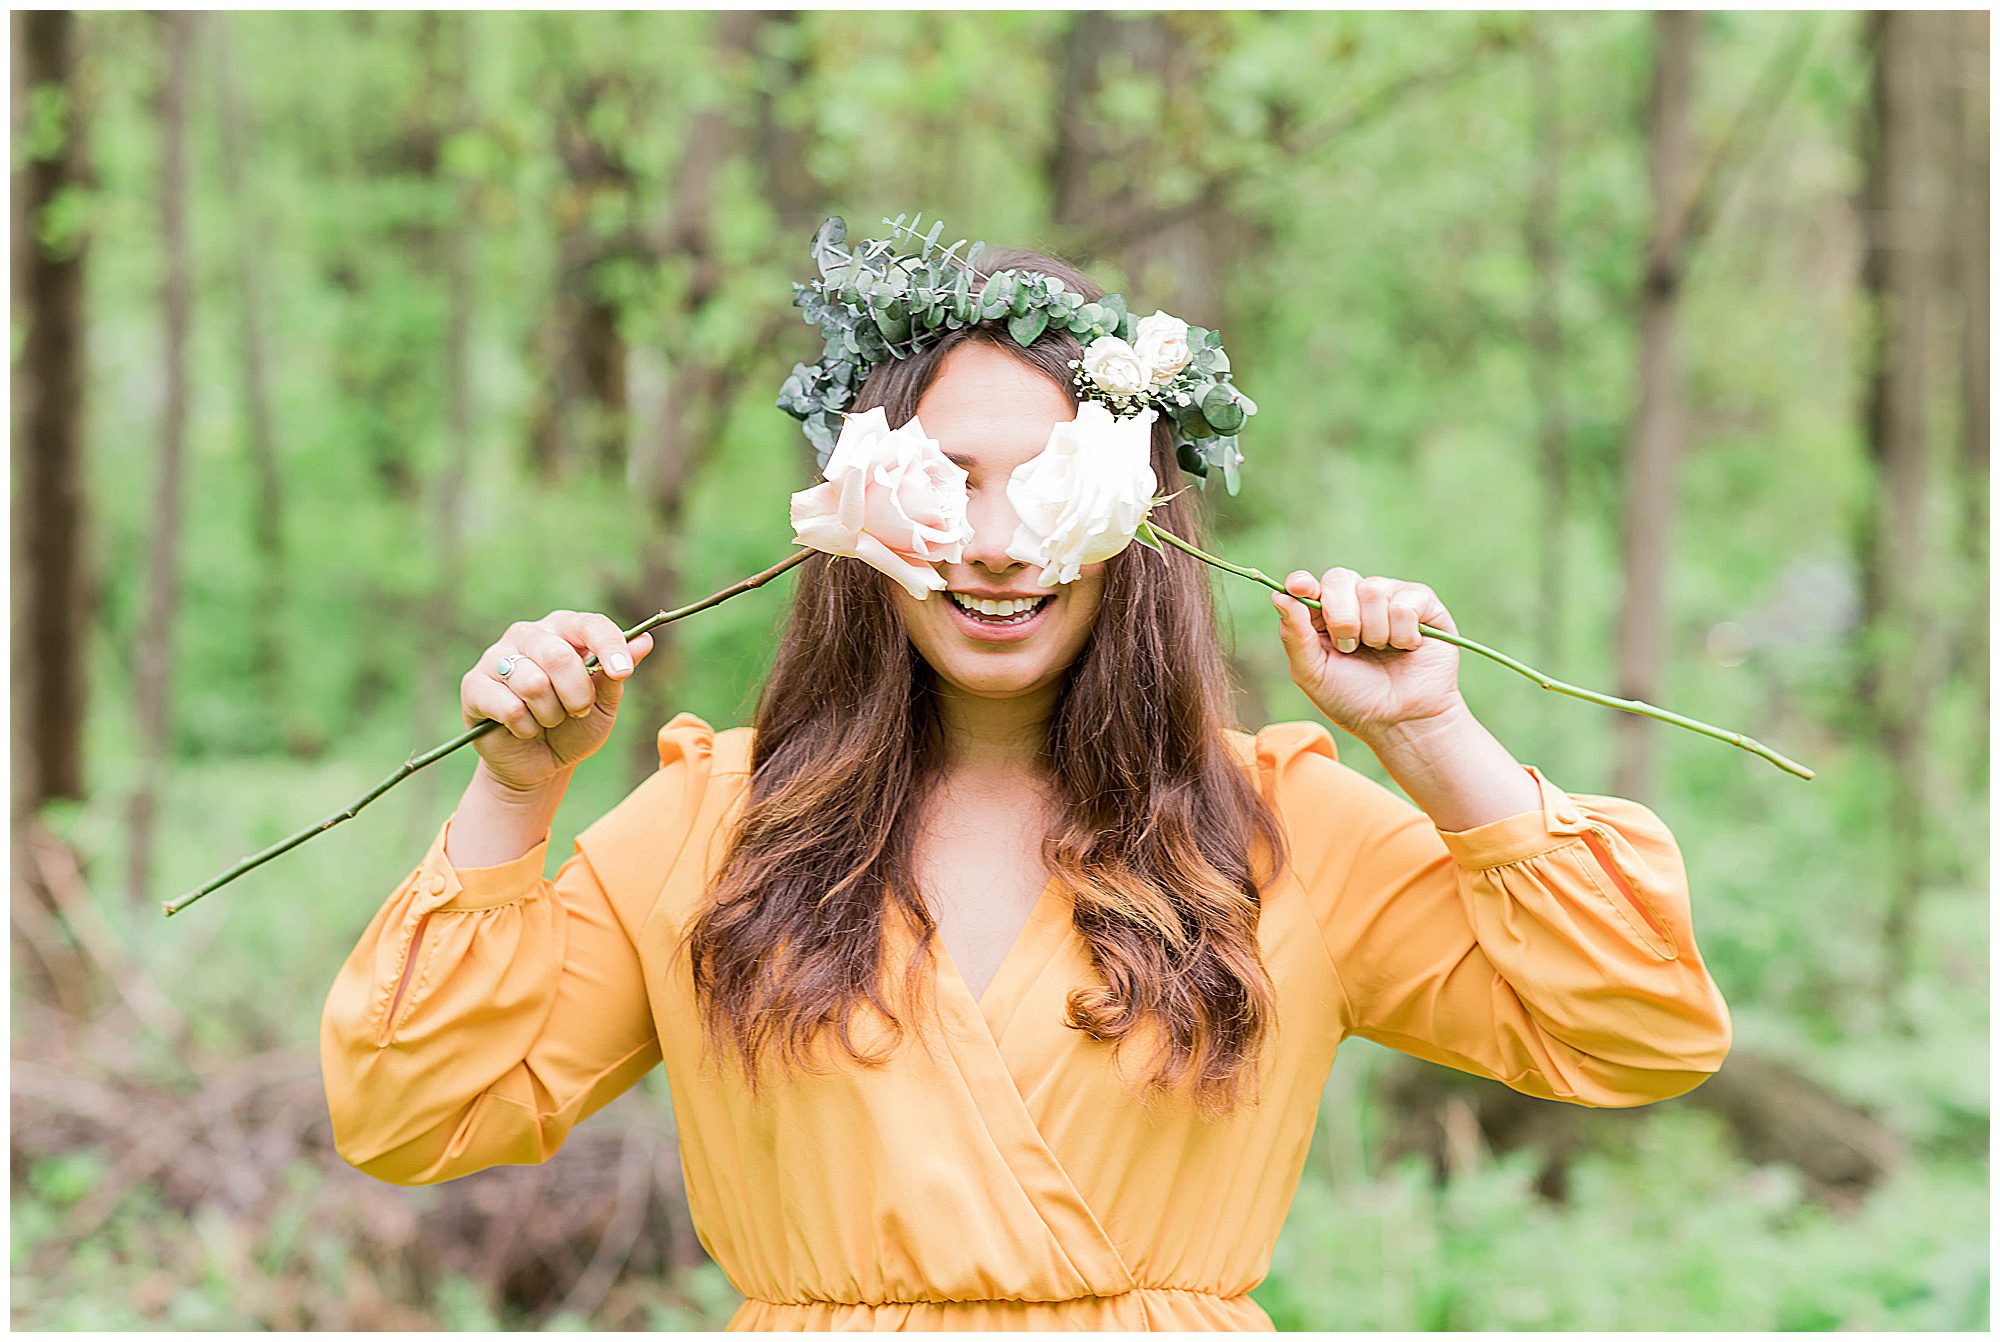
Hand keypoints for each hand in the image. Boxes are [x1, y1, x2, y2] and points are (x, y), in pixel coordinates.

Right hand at [461, 610, 654, 793]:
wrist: (539, 765)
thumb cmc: (575, 728)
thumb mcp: (604, 705)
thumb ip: (617, 674)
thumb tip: (645, 641)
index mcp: (564, 630)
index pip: (590, 624)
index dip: (609, 647)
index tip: (623, 673)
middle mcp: (528, 634)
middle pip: (558, 654)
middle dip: (577, 693)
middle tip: (578, 710)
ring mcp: (496, 657)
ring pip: (533, 682)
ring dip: (551, 714)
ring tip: (548, 720)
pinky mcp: (474, 685)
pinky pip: (509, 707)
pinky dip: (526, 727)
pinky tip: (523, 729)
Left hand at [1272, 568, 1465, 743]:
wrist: (1401, 722)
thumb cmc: (1354, 700)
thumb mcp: (1313, 674)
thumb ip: (1295, 636)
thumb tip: (1279, 596)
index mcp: (1324, 617)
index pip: (1309, 585)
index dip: (1303, 583)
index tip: (1300, 588)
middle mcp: (1356, 601)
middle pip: (1339, 578)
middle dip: (1341, 618)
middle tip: (1350, 648)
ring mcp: (1390, 599)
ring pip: (1372, 590)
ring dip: (1373, 632)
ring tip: (1381, 651)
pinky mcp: (1423, 605)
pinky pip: (1405, 603)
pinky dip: (1402, 634)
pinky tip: (1406, 648)